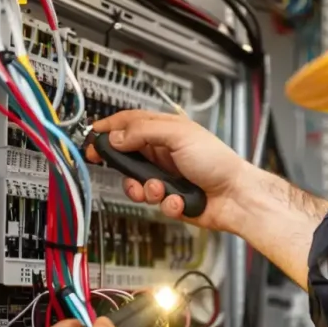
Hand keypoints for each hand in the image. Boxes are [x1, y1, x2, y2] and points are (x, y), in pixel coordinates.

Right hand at [88, 110, 256, 231]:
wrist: (235, 197)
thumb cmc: (216, 162)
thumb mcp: (178, 136)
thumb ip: (144, 132)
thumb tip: (117, 136)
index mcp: (165, 131)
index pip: (130, 123)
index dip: (109, 128)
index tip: (92, 136)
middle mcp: (163, 153)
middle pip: (127, 156)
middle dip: (122, 166)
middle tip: (115, 169)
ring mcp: (166, 177)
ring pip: (137, 184)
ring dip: (146, 189)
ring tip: (161, 190)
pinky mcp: (171, 199)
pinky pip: (155, 203)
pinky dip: (167, 204)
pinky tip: (180, 201)